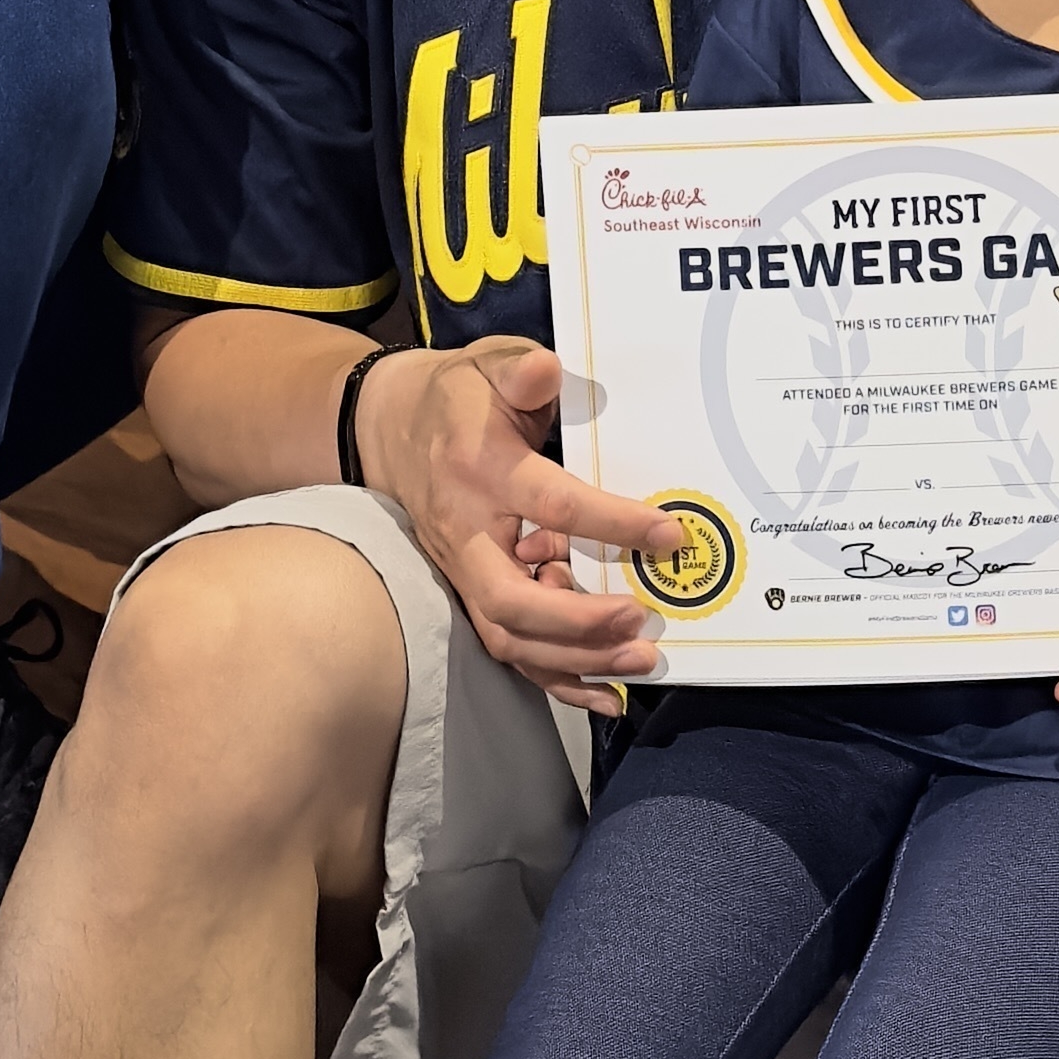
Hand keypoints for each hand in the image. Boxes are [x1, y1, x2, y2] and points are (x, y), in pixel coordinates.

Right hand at [352, 335, 687, 709]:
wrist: (390, 427)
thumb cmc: (457, 398)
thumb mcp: (488, 365)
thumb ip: (520, 372)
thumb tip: (546, 372)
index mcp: (482, 470)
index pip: (551, 504)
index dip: (611, 522)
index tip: (668, 534)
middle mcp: (466, 532)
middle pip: (511, 599)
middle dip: (578, 620)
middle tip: (639, 620)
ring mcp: (463, 571)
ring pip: (510, 636)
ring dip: (576, 659)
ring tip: (638, 660)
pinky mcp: (471, 592)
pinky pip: (510, 647)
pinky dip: (557, 678)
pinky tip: (606, 693)